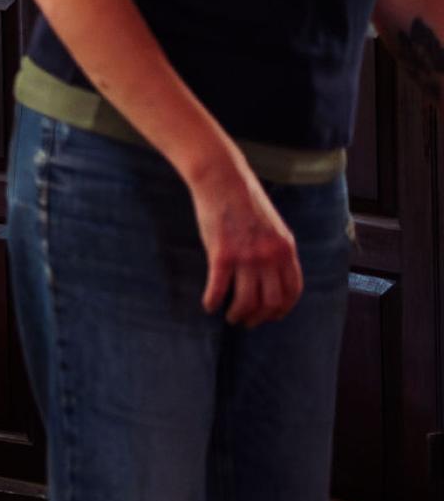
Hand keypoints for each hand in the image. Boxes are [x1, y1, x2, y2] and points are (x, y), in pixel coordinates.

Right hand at [189, 161, 301, 325]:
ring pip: (246, 301)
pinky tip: (208, 305)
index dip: (282, 309)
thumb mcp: (273, 227)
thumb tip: (271, 276)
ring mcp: (246, 257)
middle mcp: (270, 257)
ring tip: (229, 316)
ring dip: (237, 314)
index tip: (270, 316)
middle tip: (247, 321)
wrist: (222, 179)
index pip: (292, 291)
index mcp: (286, 249)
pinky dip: (213, 301)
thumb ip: (276, 251)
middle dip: (259, 318)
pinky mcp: (222, 254)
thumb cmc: (244, 201)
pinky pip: (219, 288)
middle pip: (270, 302)